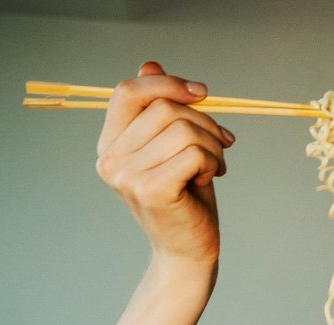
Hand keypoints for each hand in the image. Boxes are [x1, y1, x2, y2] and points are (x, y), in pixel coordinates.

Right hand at [95, 61, 235, 264]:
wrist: (189, 252)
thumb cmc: (185, 200)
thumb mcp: (173, 148)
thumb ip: (160, 109)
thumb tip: (149, 64)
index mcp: (110, 144)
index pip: (127, 91)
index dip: (167, 84)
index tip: (202, 94)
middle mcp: (110, 158)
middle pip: (164, 109)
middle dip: (205, 122)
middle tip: (223, 145)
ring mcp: (128, 176)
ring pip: (183, 130)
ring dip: (213, 145)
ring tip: (217, 166)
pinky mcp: (152, 190)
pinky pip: (194, 153)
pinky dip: (213, 162)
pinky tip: (211, 178)